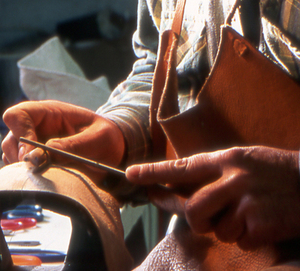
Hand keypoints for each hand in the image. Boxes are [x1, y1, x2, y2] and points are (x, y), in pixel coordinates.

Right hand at [1, 100, 124, 181]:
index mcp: (51, 113)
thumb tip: (39, 156)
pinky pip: (23, 169)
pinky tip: (48, 178)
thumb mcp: (97, 139)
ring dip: (25, 169)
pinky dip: (30, 176)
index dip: (20, 133)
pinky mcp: (38, 160)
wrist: (112, 150)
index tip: (32, 154)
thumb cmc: (106, 137)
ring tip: (50, 173)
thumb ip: (70, 146)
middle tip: (41, 169)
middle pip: (11, 139)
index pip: (18, 115)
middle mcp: (38, 127)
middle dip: (22, 157)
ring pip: (13, 157)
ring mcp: (36, 143)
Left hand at [126, 146, 299, 249]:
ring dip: (227, 228)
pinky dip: (247, 237)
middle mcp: (232, 177)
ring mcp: (246, 200)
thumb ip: (210, 175)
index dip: (154, 172)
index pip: (181, 167)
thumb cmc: (270, 172)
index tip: (131, 174)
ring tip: (247, 214)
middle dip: (198, 219)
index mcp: (224, 160)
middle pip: (193, 209)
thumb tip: (178, 190)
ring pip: (216, 229)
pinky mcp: (259, 223)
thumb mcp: (240, 161)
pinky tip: (262, 222)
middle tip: (214, 216)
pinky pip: (238, 240)